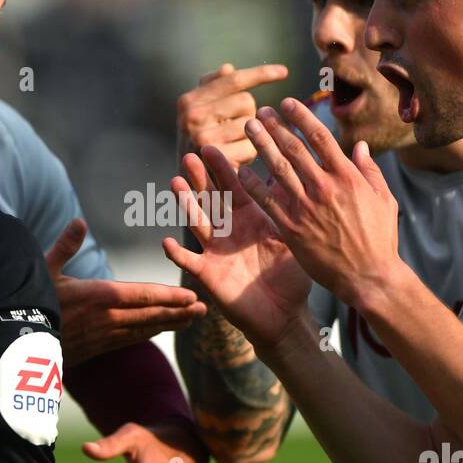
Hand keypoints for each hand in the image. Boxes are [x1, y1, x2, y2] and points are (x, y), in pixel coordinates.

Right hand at [45, 218, 206, 365]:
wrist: (17, 343)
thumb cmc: (30, 302)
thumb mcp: (44, 270)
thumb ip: (65, 246)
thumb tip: (78, 221)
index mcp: (100, 296)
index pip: (144, 295)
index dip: (171, 296)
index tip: (192, 296)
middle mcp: (109, 318)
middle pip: (152, 314)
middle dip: (180, 312)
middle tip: (205, 310)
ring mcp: (105, 336)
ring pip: (146, 329)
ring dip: (171, 324)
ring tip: (192, 320)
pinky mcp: (99, 348)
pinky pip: (132, 339)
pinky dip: (151, 333)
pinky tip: (161, 330)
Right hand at [162, 145, 312, 348]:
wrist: (284, 316)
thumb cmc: (291, 278)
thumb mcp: (292, 238)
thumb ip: (288, 209)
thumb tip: (297, 174)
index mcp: (251, 220)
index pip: (235, 188)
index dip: (224, 168)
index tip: (213, 146)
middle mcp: (230, 231)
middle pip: (212, 199)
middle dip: (201, 178)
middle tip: (191, 155)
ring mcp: (216, 252)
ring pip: (198, 223)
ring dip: (186, 204)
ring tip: (176, 183)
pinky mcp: (208, 274)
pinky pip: (190, 262)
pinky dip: (177, 253)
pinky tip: (166, 241)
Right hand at [176, 63, 288, 168]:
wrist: (187, 185)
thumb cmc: (199, 144)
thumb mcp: (198, 115)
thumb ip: (212, 90)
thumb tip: (228, 68)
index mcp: (189, 100)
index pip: (232, 80)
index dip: (261, 74)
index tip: (284, 71)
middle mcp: (193, 116)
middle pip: (247, 101)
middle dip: (248, 115)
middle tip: (233, 131)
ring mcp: (203, 138)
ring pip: (252, 124)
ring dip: (250, 136)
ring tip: (233, 146)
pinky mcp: (218, 160)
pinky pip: (251, 147)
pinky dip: (249, 154)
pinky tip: (237, 160)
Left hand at [237, 99, 402, 310]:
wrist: (369, 277)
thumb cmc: (380, 239)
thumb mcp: (383, 199)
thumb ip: (369, 170)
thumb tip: (359, 146)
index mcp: (348, 177)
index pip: (320, 138)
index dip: (302, 117)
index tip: (288, 104)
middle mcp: (325, 188)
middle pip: (295, 149)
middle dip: (276, 127)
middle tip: (261, 112)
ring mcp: (307, 208)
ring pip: (278, 170)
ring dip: (262, 146)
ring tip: (249, 128)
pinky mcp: (292, 229)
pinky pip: (268, 202)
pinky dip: (254, 185)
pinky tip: (241, 171)